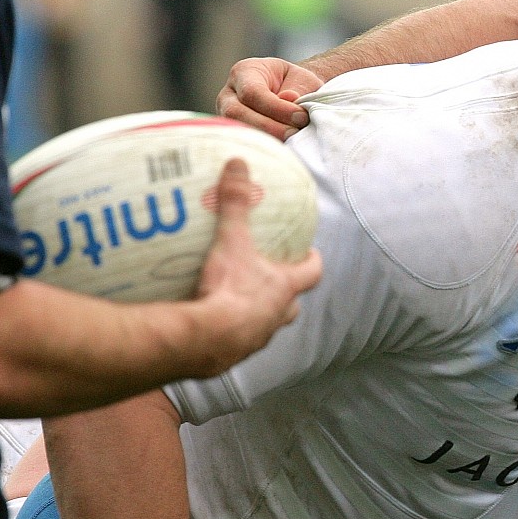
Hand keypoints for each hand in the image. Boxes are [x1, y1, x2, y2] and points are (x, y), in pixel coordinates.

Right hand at [187, 159, 322, 372]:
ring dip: (258, 314)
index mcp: (285, 288)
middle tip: (271, 278)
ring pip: (266, 324)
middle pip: (292, 304)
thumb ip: (236, 203)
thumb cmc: (227, 289)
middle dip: (286, 291)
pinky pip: (236, 340)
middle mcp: (277, 315)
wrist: (205, 340)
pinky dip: (229, 331)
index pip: (312, 272)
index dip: (312, 261)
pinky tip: (209, 323)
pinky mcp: (232, 354)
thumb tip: (238, 164)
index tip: (310, 253)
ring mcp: (257, 338)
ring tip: (239, 302)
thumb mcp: (231, 241)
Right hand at [219, 59, 320, 140]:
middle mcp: (228, 94)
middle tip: (294, 133)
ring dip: (265, 138)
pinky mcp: (233, 133)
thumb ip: (297, 89)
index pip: (252, 92)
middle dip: (268, 126)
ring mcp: (225, 115)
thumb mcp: (301, 80)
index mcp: (244, 72)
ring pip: (237, 130)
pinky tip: (279, 149)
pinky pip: (241, 142)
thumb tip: (289, 98)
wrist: (291, 91)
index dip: (276, 108)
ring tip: (290, 140)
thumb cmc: (296, 84)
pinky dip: (261, 146)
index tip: (301, 117)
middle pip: (237, 113)